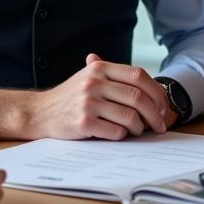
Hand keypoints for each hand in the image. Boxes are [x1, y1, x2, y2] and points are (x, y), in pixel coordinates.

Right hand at [28, 53, 169, 140]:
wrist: (40, 112)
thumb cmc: (70, 96)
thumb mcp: (88, 76)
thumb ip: (114, 74)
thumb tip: (147, 82)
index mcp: (100, 68)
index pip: (138, 75)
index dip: (155, 91)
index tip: (162, 105)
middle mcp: (94, 82)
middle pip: (138, 97)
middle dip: (155, 113)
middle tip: (160, 124)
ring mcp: (88, 102)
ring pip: (130, 116)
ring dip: (140, 127)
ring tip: (139, 130)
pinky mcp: (83, 123)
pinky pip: (115, 132)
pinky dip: (124, 135)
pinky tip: (121, 134)